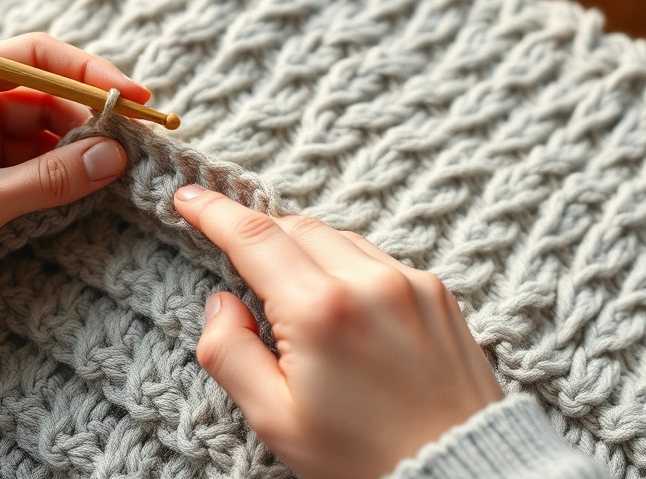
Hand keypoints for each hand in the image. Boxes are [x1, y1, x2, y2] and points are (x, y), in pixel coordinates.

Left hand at [0, 33, 149, 326]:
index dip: (89, 74)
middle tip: (134, 149)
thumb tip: (114, 157)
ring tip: (115, 176)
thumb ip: (48, 180)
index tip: (133, 100)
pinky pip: (27, 167)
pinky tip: (84, 192)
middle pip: (45, 99)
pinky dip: (55, 179)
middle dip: (88, 123)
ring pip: (40, 137)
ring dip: (74, 155)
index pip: (35, 58)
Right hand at [174, 185, 503, 478]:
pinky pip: (376, 256)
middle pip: (295, 227)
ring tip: (288, 285)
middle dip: (258, 230)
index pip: (254, 238)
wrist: (457, 472)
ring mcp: (409, 282)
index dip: (214, 211)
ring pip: (337, 236)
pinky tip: (339, 298)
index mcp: (320, 311)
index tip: (188, 194)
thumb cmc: (363, 457)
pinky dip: (345, 262)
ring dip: (302, 245)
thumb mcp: (275, 419)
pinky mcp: (436, 292)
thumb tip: (220, 303)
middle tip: (233, 247)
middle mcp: (368, 282)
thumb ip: (230, 354)